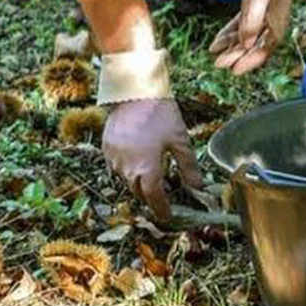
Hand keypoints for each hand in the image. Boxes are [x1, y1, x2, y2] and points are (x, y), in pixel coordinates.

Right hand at [102, 98, 202, 222]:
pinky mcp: (106, 148)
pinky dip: (126, 167)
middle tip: (161, 193)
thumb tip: (198, 186)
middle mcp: (127, 169)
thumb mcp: (180, 140)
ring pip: (126, 179)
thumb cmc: (160, 113)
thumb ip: (188, 166)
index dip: (162, 209)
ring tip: (149, 172)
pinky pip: (116, 166)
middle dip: (150, 195)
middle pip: (139, 191)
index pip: (154, 199)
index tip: (167, 215)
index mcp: (147, 170)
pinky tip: (136, 157)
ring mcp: (114, 158)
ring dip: (137, 180)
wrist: (134, 90)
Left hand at [209, 0, 290, 73]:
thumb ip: (252, 19)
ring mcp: (264, 13)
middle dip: (237, 55)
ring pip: (246, 36)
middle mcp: (273, 19)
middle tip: (219, 64)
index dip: (250, 60)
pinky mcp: (253, 6)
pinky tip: (218, 41)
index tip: (234, 70)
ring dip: (231, 45)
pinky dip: (230, 33)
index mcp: (279, 19)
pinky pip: (241, 25)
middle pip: (254, 44)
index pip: (265, 47)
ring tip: (215, 52)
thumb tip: (246, 43)